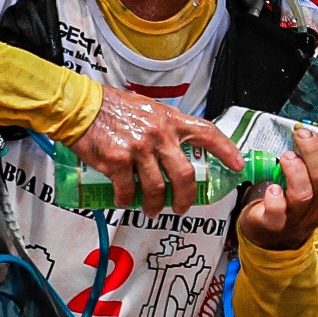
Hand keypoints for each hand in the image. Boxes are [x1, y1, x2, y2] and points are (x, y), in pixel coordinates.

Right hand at [70, 84, 244, 214]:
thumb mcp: (145, 109)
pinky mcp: (118, 161)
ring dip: (154, 205)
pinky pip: (128, 191)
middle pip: (185, 175)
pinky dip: (126, 200)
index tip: (237, 165)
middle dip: (186, 198)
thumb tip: (173, 147)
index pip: (207, 132)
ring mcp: (139, 149)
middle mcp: (159, 134)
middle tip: (181, 207)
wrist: (80, 107)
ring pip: (157, 189)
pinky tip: (124, 200)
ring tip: (150, 210)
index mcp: (169, 119)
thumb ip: (162, 126)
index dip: (226, 150)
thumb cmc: (109, 107)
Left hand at [236, 125, 317, 251]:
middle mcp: (317, 210)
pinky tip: (272, 188)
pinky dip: (275, 197)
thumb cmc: (292, 205)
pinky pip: (277, 212)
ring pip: (302, 194)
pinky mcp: (274, 224)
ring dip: (295, 172)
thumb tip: (312, 134)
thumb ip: (314, 167)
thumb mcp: (311, 187)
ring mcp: (297, 218)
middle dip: (313, 154)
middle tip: (302, 136)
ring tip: (287, 158)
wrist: (271, 236)